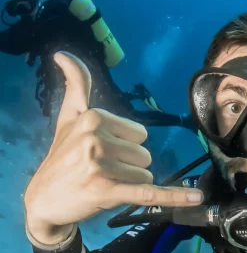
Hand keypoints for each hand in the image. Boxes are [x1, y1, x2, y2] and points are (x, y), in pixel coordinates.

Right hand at [24, 52, 203, 245]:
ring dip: (130, 184)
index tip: (100, 153)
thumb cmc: (61, 157)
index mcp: (93, 117)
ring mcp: (101, 165)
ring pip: (145, 175)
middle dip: (129, 167)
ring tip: (103, 184)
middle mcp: (96, 138)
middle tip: (101, 172)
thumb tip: (64, 53)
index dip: (125, 147)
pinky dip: (175, 197)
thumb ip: (76, 86)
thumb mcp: (68, 118)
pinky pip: (150, 193)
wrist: (43, 199)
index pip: (140, 134)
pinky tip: (197, 198)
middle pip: (145, 155)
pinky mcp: (107, 191)